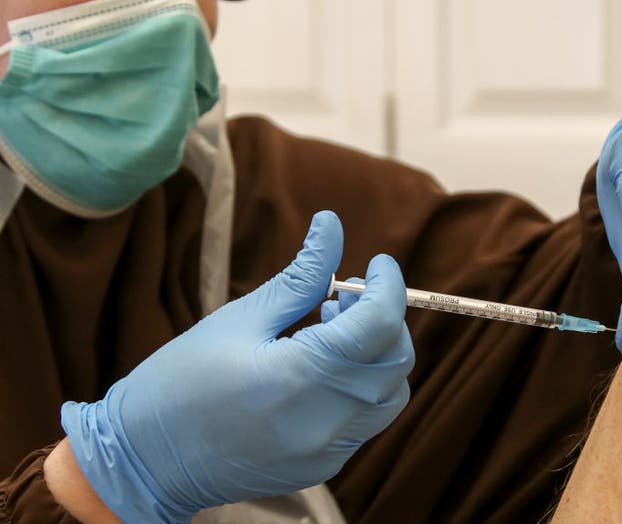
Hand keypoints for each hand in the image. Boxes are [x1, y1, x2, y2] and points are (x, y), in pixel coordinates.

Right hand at [61, 211, 414, 521]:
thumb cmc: (180, 383)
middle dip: (384, 320)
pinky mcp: (323, 467)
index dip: (388, 287)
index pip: (379, 326)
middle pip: (395, 362)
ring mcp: (327, 451)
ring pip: (390, 395)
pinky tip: (323, 368)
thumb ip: (300, 276)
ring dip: (377, 355)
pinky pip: (366, 421)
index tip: (378, 264)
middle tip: (343, 297)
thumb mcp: (239, 319)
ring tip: (331, 329)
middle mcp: (324, 421)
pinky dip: (361, 386)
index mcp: (300, 377)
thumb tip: (332, 225)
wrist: (145, 461)